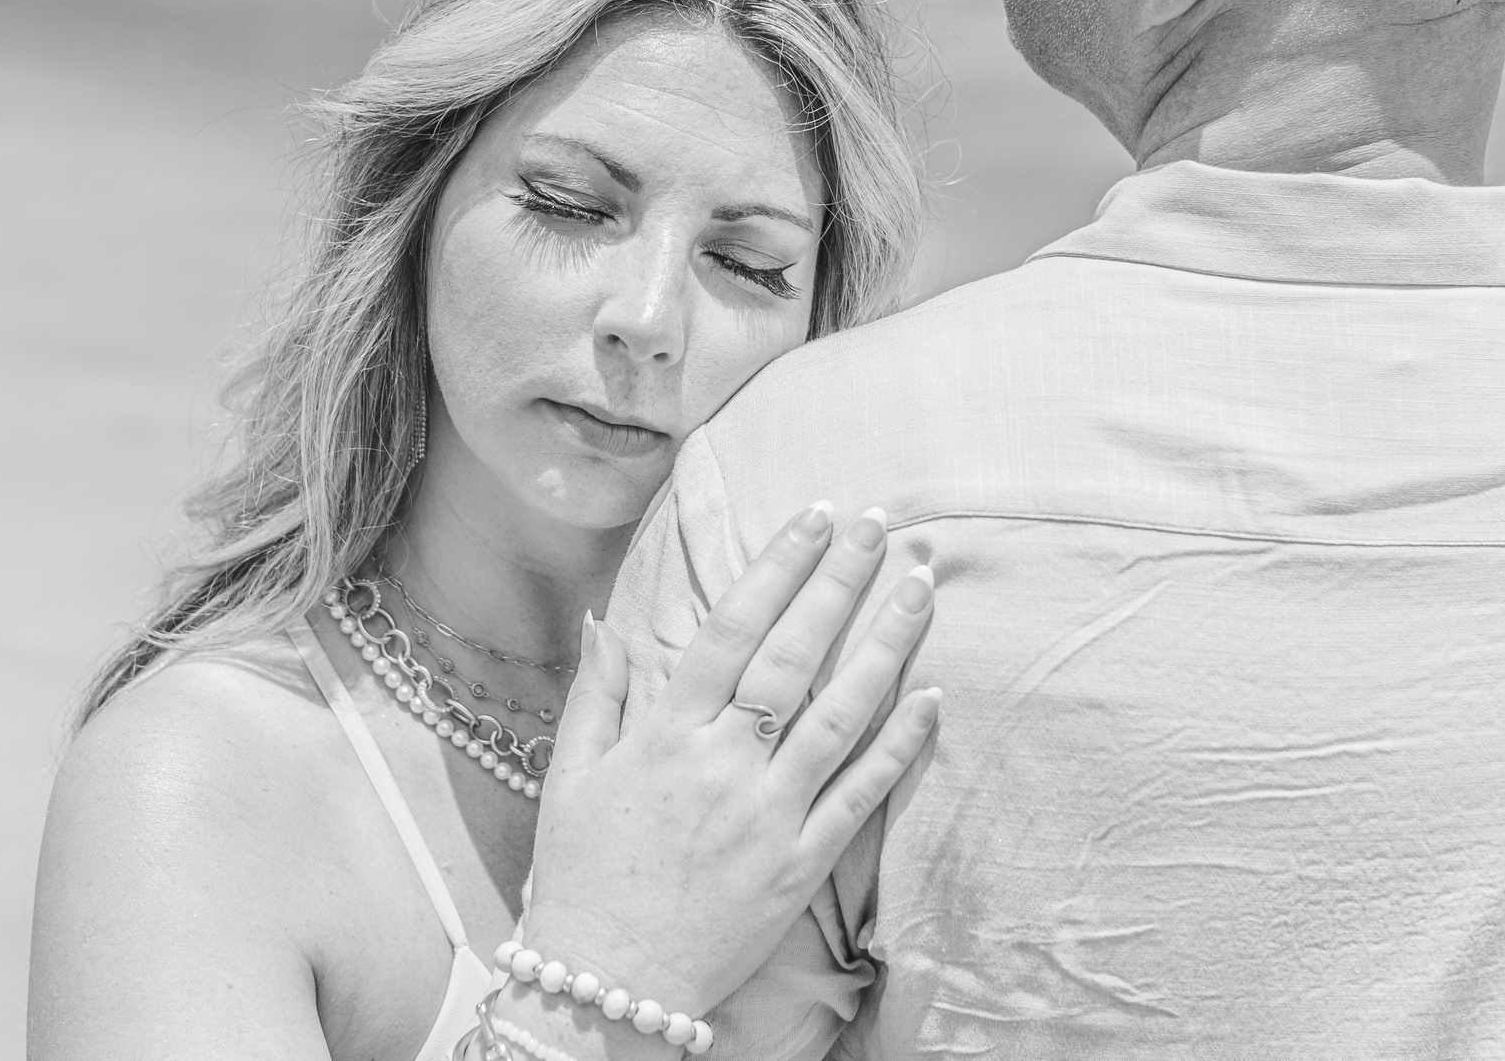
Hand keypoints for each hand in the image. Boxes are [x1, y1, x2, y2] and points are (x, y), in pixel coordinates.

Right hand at [519, 503, 940, 1020]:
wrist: (607, 986)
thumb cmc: (583, 877)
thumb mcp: (570, 777)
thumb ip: (597, 693)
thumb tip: (608, 617)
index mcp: (664, 734)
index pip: (732, 630)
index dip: (778, 567)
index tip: (814, 518)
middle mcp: (722, 764)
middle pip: (793, 655)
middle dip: (840, 582)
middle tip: (879, 524)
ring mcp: (769, 813)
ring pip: (841, 713)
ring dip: (886, 644)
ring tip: (920, 585)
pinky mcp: (802, 863)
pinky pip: (863, 793)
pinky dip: (900, 742)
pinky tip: (934, 694)